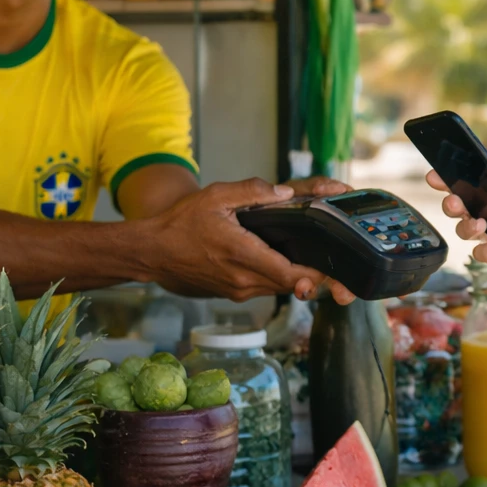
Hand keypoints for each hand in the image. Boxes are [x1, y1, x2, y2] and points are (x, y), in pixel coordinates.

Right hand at [140, 178, 353, 303]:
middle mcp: (243, 280)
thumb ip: (253, 192)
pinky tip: (285, 260)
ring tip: (315, 259)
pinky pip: (265, 287)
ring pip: (279, 288)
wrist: (151, 252)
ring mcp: (238, 290)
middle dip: (314, 275)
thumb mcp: (216, 197)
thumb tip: (285, 193)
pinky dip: (279, 277)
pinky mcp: (232, 293)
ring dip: (297, 277)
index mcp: (243, 256)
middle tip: (335, 263)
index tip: (335, 268)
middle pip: (292, 285)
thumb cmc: (180, 224)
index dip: (317, 274)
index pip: (291, 275)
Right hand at [424, 159, 486, 287]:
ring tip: (482, 224)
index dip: (447, 180)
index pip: (467, 185)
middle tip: (455, 201)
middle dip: (450, 203)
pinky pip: (480, 253)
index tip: (435, 175)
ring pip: (463, 230)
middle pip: (457, 208)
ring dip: (467, 226)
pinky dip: (486, 248)